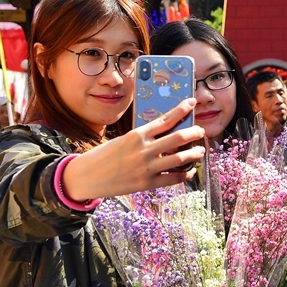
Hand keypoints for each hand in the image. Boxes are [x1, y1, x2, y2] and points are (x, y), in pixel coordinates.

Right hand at [62, 98, 205, 200]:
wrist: (85, 176)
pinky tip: (190, 171)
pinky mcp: (146, 183)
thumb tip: (166, 133)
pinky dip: (185, 174)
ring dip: (194, 153)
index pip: (165, 119)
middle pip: (178, 137)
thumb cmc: (104, 156)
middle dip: (194, 132)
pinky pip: (173, 178)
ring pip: (180, 158)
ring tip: (200, 150)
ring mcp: (146, 167)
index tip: (192, 103)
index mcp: (137, 134)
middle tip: (201, 131)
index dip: (182, 110)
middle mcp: (144, 149)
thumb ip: (143, 137)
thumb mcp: (123, 140)